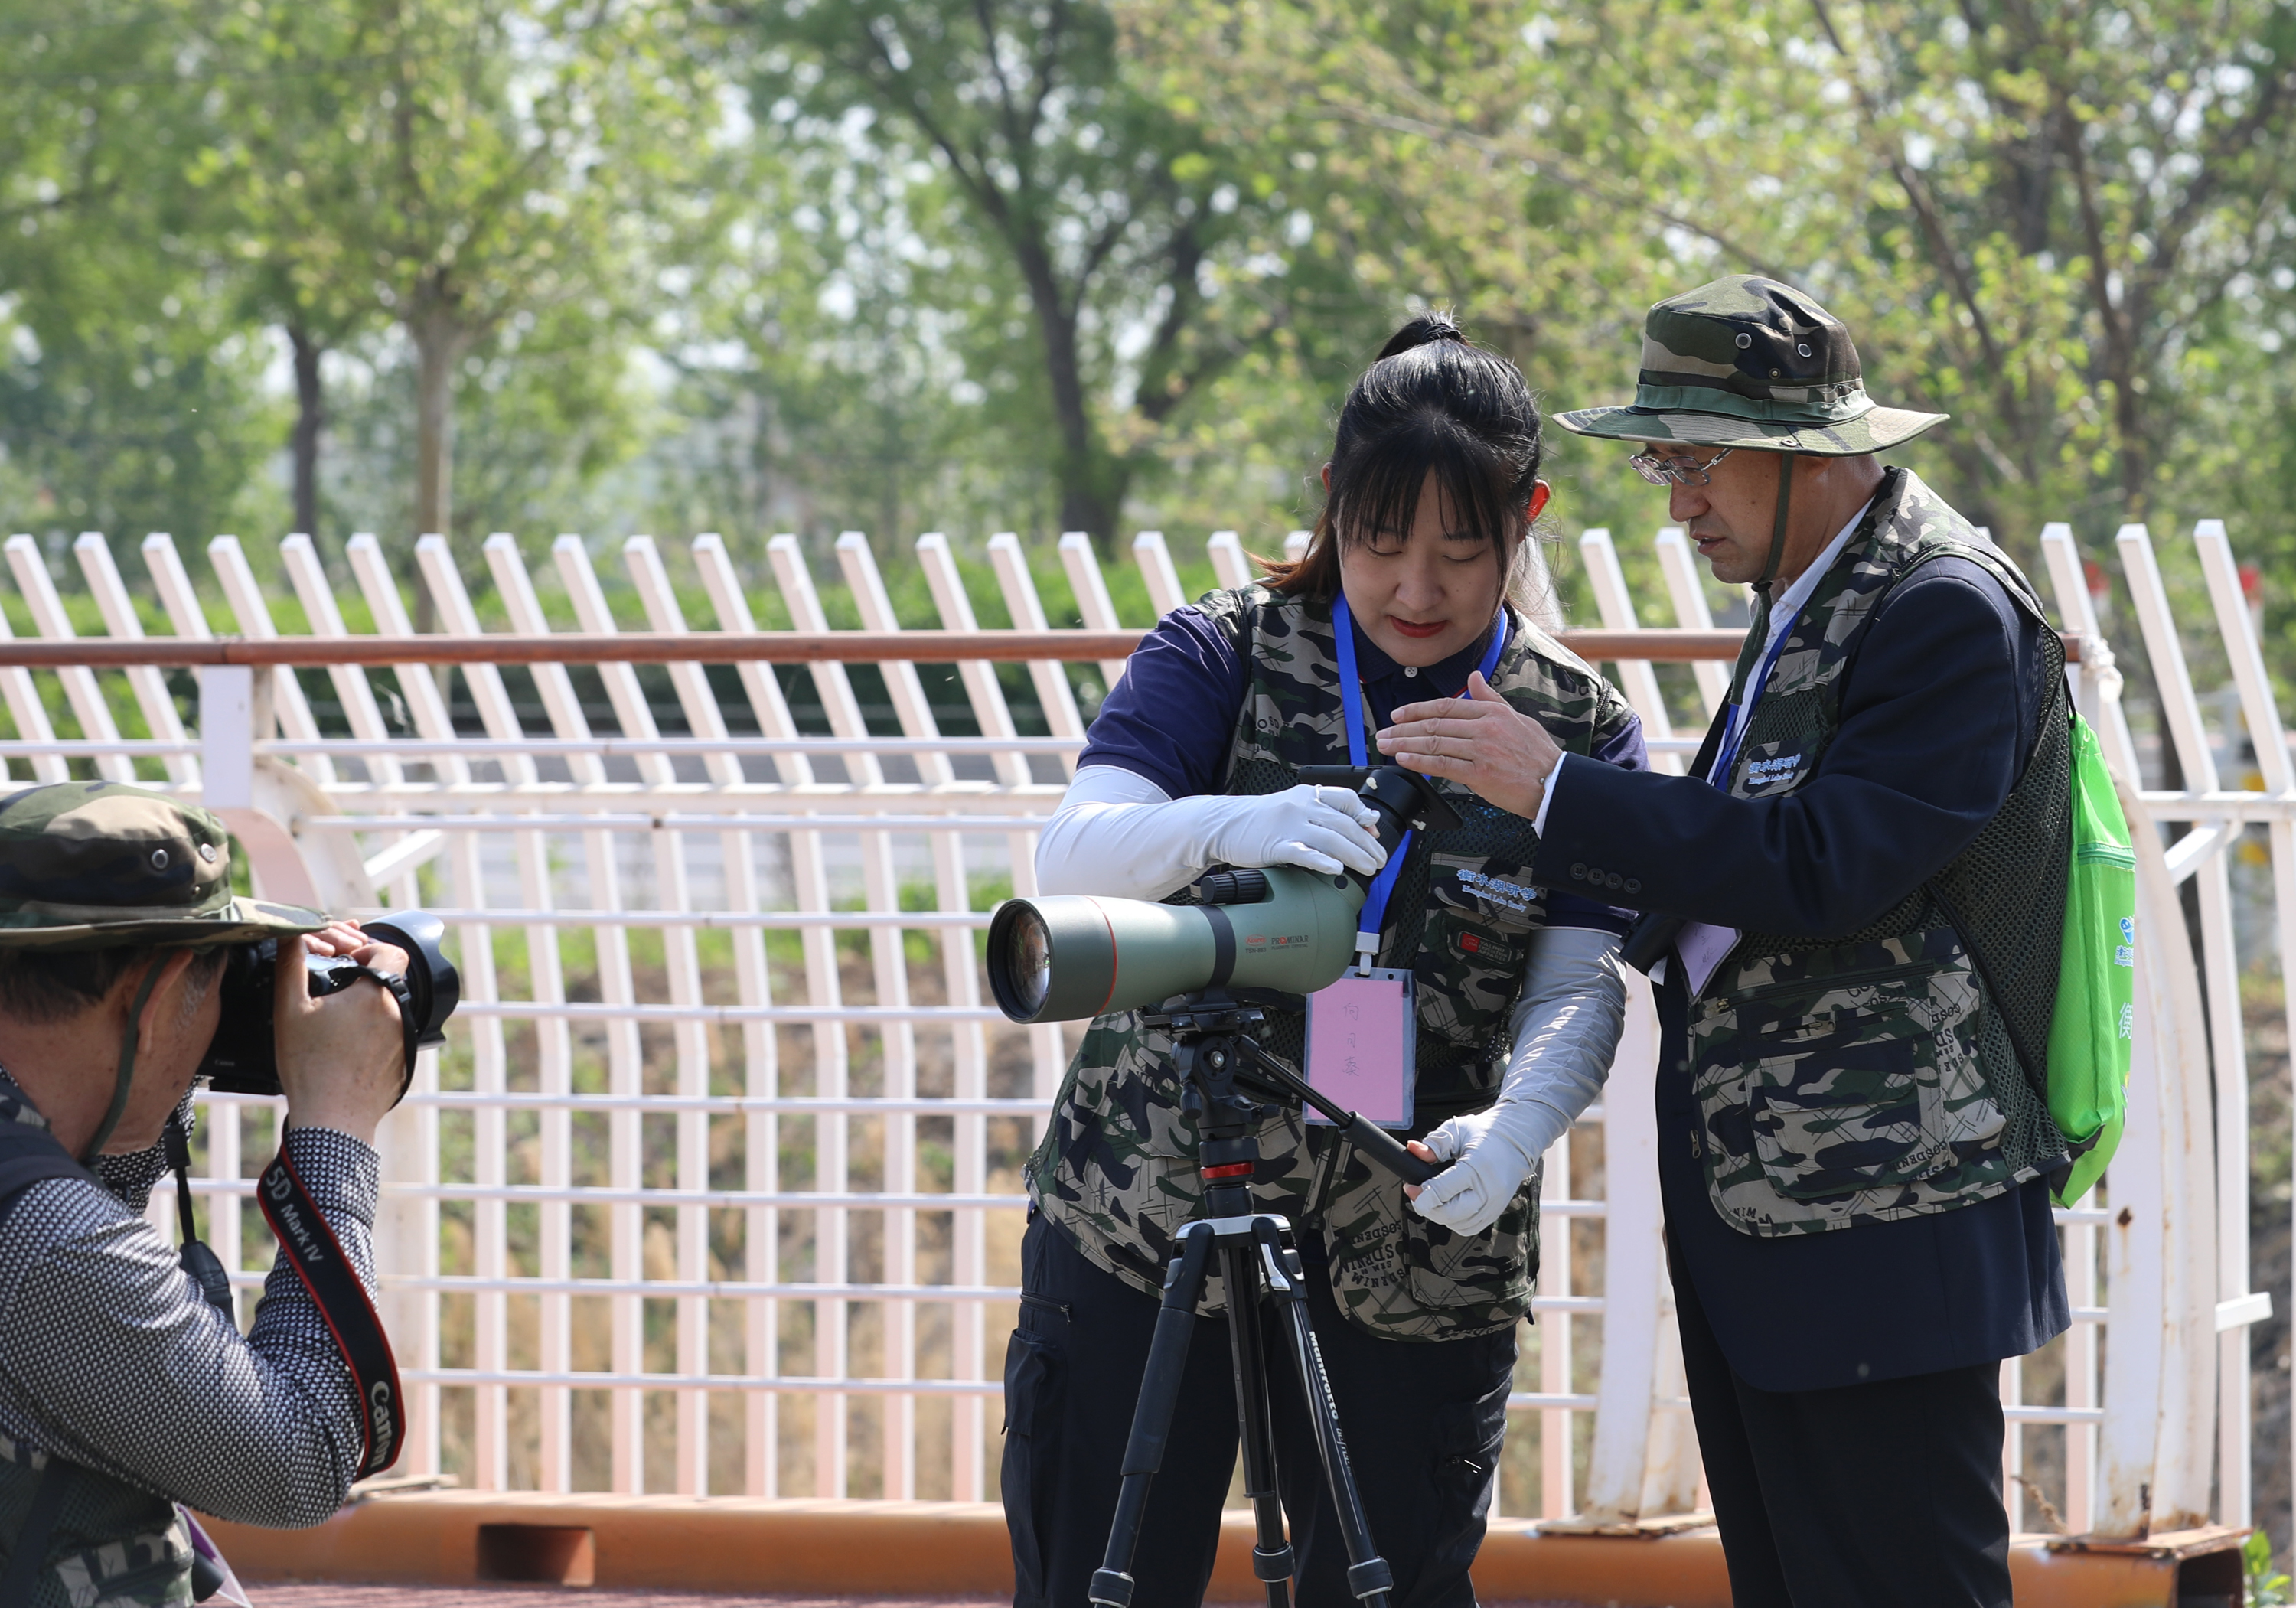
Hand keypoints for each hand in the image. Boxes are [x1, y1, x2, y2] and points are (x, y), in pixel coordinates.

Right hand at [274, 923, 410, 1145]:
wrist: (331, 1120)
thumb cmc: (309, 1065)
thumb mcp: (290, 1009)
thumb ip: (290, 964)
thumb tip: (290, 934)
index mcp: (377, 993)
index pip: (392, 950)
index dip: (368, 950)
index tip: (346, 962)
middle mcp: (399, 1013)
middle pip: (390, 979)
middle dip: (366, 977)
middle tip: (338, 989)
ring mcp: (405, 1040)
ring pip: (391, 1008)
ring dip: (369, 1006)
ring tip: (337, 1021)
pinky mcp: (404, 1062)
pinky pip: (392, 1036)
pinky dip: (374, 1035)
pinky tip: (346, 1047)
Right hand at [1206, 783, 1387, 878]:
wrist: (1224, 824)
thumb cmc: (1261, 819)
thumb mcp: (1294, 808)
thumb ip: (1323, 814)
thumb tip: (1360, 824)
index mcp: (1308, 794)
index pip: (1347, 800)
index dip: (1365, 818)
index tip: (1375, 834)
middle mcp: (1301, 806)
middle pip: (1344, 824)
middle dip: (1367, 844)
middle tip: (1380, 860)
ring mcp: (1288, 825)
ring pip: (1330, 839)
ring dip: (1354, 855)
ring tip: (1368, 869)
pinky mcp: (1274, 845)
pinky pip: (1303, 853)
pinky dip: (1322, 860)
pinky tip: (1335, 868)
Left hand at [1376, 672, 1562, 820]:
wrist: (1555, 783)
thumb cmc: (1538, 754)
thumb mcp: (1516, 717)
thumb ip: (1490, 699)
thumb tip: (1473, 678)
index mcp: (1492, 712)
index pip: (1446, 706)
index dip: (1417, 709)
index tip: (1398, 715)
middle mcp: (1485, 727)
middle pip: (1434, 724)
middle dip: (1403, 728)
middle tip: (1383, 733)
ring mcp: (1481, 750)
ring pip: (1434, 742)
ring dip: (1405, 744)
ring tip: (1386, 746)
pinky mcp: (1480, 773)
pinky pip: (1442, 765)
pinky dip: (1420, 762)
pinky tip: (1404, 760)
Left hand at [1402, 1112, 1537, 1235]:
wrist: (1518, 1140)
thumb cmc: (1487, 1133)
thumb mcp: (1458, 1130)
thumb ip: (1435, 1143)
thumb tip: (1413, 1150)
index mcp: (1477, 1167)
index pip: (1442, 1191)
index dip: (1421, 1193)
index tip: (1411, 1187)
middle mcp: (1488, 1190)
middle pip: (1449, 1213)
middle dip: (1427, 1207)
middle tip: (1418, 1194)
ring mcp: (1494, 1204)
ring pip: (1457, 1224)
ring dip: (1440, 1215)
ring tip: (1434, 1198)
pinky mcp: (1496, 1212)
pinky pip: (1469, 1227)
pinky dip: (1454, 1221)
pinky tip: (1449, 1205)